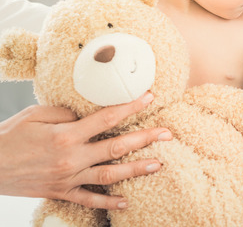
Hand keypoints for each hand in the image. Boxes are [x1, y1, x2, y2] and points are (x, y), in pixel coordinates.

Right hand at [0, 91, 170, 209]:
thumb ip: (66, 112)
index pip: (106, 118)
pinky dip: (108, 202)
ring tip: (159, 163)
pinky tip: (127, 201)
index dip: (130, 107)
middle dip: (145, 139)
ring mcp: (67, 178)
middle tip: (168, 133)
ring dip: (136, 170)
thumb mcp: (35, 115)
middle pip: (116, 147)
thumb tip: (89, 113)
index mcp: (65, 135)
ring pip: (109, 175)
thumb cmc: (9, 136)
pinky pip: (88, 200)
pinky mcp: (60, 192)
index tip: (150, 98)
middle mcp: (71, 158)